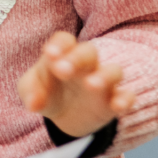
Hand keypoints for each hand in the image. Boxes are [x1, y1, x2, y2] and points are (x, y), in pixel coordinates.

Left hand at [18, 32, 134, 137]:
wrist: (63, 116)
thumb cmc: (45, 93)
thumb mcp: (31, 91)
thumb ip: (30, 93)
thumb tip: (33, 104)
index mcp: (63, 55)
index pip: (64, 41)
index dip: (59, 45)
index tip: (49, 54)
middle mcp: (85, 65)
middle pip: (89, 52)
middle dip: (78, 58)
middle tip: (63, 70)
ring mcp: (102, 82)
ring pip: (113, 71)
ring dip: (104, 76)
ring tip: (91, 84)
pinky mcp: (113, 101)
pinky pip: (126, 96)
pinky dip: (125, 99)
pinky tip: (117, 106)